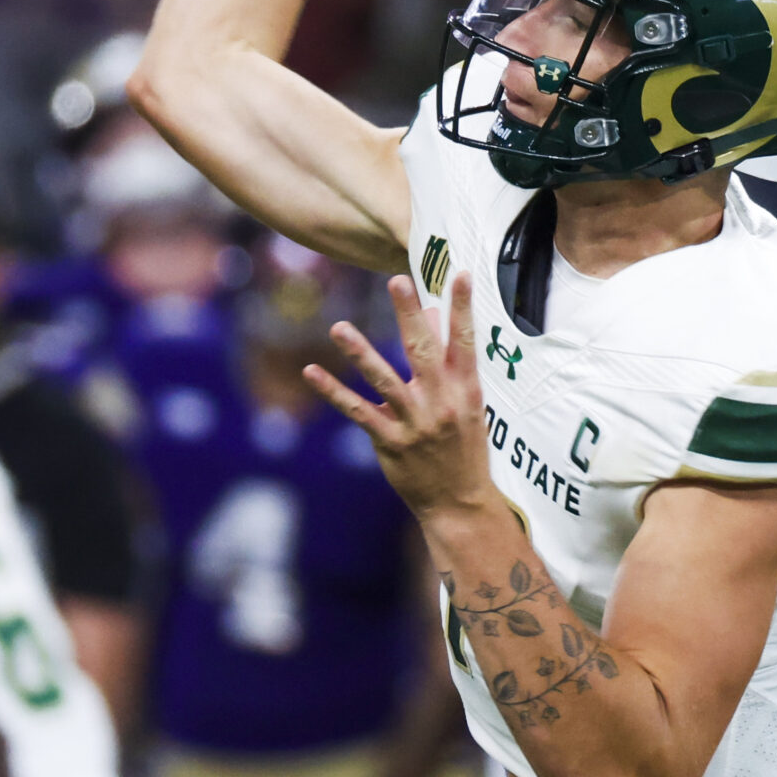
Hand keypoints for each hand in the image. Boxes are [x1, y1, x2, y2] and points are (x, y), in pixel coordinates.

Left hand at [304, 273, 495, 519]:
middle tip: (397, 282)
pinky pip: (358, 412)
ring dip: (360, 353)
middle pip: (423, 351)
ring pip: (384, 381)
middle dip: (409, 315)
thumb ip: (446, 359)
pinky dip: (333, 392)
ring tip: (339, 328)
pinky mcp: (389, 442)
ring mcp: (414, 423)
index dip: (463, 307)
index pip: (465, 341)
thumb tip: (430, 314)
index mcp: (465, 390)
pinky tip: (311, 372)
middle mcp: (440, 402)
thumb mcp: (465, 403)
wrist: (458, 502)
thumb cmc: (462, 446)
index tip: (459, 274)